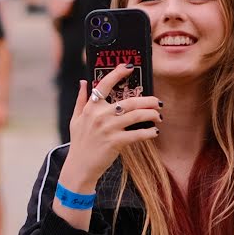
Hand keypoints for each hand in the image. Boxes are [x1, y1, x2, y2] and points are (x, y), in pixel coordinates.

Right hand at [58, 66, 160, 187]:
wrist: (79, 167)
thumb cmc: (79, 142)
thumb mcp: (75, 119)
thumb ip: (81, 100)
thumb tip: (84, 81)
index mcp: (91, 107)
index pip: (104, 84)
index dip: (118, 73)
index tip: (130, 67)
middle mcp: (100, 115)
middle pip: (130, 101)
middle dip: (148, 100)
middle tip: (158, 102)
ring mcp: (108, 128)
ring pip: (136, 115)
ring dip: (152, 114)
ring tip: (158, 116)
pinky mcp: (115, 142)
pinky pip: (137, 134)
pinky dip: (149, 132)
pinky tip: (154, 131)